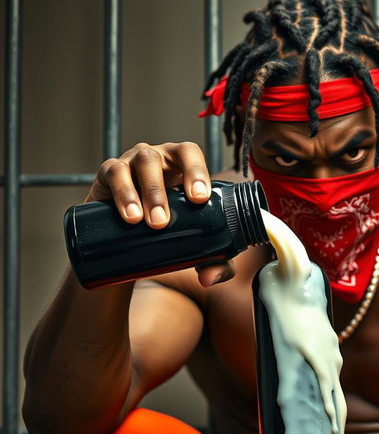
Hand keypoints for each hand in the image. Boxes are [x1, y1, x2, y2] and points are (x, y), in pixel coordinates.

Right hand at [85, 141, 232, 286]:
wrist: (131, 241)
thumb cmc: (172, 233)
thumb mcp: (195, 247)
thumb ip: (214, 263)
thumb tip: (209, 279)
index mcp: (182, 166)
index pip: (190, 154)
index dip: (196, 170)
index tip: (198, 198)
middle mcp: (158, 159)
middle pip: (159, 160)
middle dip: (160, 190)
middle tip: (161, 223)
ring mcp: (132, 162)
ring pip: (138, 163)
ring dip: (140, 191)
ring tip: (140, 221)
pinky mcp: (109, 173)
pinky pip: (113, 172)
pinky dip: (120, 191)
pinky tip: (126, 214)